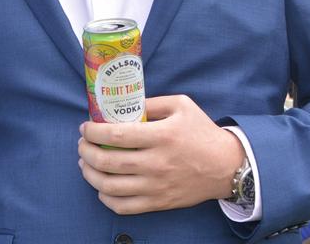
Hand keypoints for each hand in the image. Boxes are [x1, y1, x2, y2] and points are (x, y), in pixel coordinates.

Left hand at [77, 94, 243, 213]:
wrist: (227, 166)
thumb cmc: (202, 132)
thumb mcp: (181, 105)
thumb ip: (150, 103)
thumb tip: (121, 104)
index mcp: (162, 136)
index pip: (116, 135)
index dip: (93, 131)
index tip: (85, 127)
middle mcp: (157, 163)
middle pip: (108, 161)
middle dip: (86, 151)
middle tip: (82, 144)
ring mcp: (157, 186)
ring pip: (110, 187)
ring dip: (90, 174)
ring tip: (85, 164)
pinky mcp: (160, 203)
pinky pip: (124, 207)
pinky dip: (106, 198)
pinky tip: (102, 187)